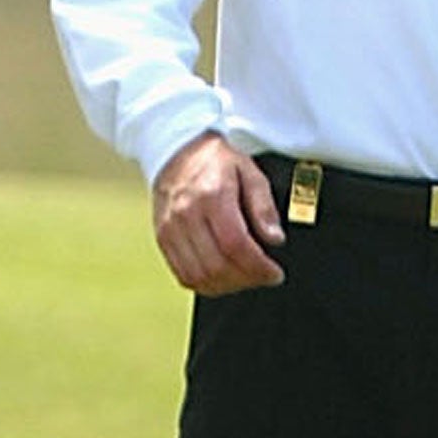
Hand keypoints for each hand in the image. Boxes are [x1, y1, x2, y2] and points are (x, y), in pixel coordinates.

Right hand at [151, 132, 286, 296]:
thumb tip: (274, 238)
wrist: (177, 151)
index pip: (235, 244)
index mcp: (211, 195)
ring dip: (227, 286)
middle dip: (246, 279)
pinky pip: (183, 275)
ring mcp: (171, 229)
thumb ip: (263, 206)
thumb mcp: (249, 172)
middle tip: (263, 276)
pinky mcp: (163, 239)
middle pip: (217, 265)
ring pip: (199, 276)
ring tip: (244, 277)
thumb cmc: (215, 161)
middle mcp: (186, 214)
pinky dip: (205, 284)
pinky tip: (222, 277)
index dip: (258, 267)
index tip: (274, 273)